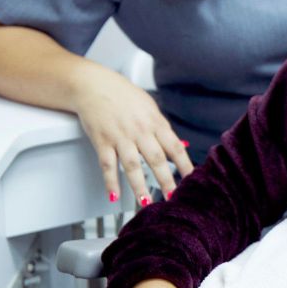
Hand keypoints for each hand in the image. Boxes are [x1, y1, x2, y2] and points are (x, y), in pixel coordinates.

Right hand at [70, 61, 193, 204]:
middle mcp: (139, 131)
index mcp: (155, 122)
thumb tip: (181, 146)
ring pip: (132, 165)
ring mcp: (120, 136)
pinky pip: (107, 164)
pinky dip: (110, 181)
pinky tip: (114, 195)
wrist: (94, 84)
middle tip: (173, 198)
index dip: (185, 165)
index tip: (193, 181)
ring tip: (146, 203)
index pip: (175, 147)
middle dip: (166, 180)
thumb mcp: (149, 107)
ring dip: (139, 186)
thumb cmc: (123, 96)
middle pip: (156, 159)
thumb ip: (163, 128)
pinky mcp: (102, 140)